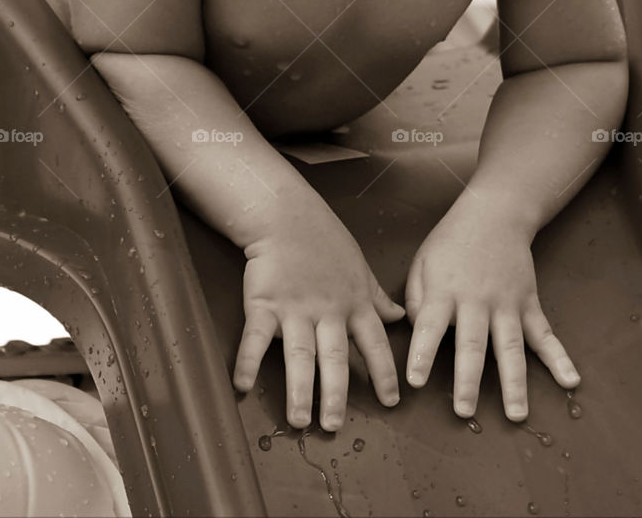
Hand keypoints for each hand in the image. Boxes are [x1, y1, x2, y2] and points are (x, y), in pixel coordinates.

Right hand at [235, 196, 404, 430]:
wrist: (287, 216)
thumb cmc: (325, 241)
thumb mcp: (360, 268)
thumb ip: (377, 297)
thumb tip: (399, 316)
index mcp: (354, 303)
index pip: (375, 343)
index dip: (384, 373)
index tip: (391, 402)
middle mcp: (327, 311)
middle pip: (334, 357)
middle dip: (336, 393)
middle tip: (333, 426)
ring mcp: (295, 308)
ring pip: (299, 354)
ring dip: (299, 389)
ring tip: (298, 420)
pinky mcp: (264, 303)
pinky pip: (255, 337)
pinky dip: (248, 361)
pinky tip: (242, 386)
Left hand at [404, 199, 579, 420]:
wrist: (494, 214)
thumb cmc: (451, 242)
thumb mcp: (422, 262)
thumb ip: (414, 298)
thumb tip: (418, 332)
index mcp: (444, 290)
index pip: (429, 325)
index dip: (422, 353)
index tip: (415, 382)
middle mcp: (476, 300)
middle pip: (472, 343)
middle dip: (468, 379)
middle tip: (465, 411)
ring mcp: (507, 303)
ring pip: (510, 347)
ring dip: (514, 382)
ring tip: (516, 414)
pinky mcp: (528, 304)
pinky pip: (545, 335)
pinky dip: (559, 358)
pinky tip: (571, 381)